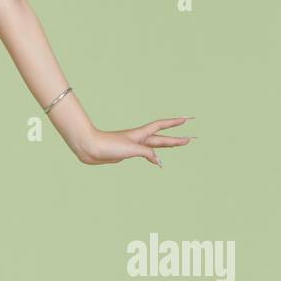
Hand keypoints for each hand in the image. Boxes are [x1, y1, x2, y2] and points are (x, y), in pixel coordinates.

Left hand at [75, 117, 193, 166]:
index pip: (162, 126)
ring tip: (180, 144)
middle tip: (192, 139)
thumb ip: (147, 153)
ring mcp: (133, 145)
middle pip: (162, 137)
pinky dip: (154, 157)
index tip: (188, 119)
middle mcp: (139, 138)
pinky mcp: (127, 153)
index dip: (175, 122)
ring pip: (155, 145)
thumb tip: (159, 161)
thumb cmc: (108, 145)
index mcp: (140, 134)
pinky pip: (146, 154)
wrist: (89, 148)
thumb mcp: (131, 149)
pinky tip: (157, 161)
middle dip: (177, 138)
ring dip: (168, 145)